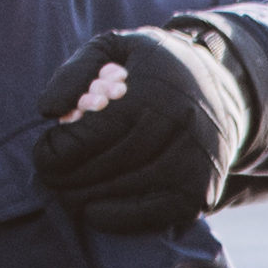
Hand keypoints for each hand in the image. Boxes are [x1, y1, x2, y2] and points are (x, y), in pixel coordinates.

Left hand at [33, 23, 250, 230]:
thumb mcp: (113, 50)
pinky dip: (113, 218)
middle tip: (49, 173)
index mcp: (153, 90)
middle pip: (100, 168)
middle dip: (63, 176)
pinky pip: (147, 216)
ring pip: (119, 193)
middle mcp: (178, 127)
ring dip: (82, 196)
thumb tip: (47, 110)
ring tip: (68, 186)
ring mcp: (192, 164)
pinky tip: (94, 209)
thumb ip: (75, 72)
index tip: (44, 149)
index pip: (89, 136)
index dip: (55, 150)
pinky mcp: (198, 192)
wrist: (222, 89)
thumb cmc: (152, 68)